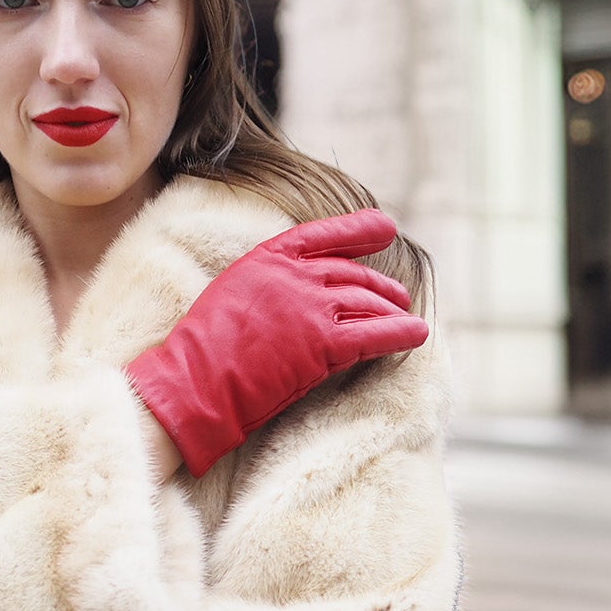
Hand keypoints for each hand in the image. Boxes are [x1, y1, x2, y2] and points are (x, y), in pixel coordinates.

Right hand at [123, 209, 426, 477]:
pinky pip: (374, 336)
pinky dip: (400, 334)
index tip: (385, 227)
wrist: (193, 383)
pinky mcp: (323, 345)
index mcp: (268, 258)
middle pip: (352, 275)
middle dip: (379, 284)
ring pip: (368, 304)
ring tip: (407, 317)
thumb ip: (266, 286)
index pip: (323, 235)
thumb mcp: (230, 294)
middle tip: (397, 294)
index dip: (358, 230)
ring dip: (392, 311)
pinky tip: (417, 335)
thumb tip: (291, 295)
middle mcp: (295, 276)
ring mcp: (311, 308)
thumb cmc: (201, 350)